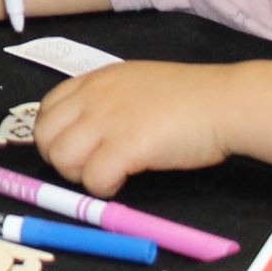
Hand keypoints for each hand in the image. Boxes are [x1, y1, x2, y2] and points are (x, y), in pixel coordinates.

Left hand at [35, 60, 234, 196]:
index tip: (75, 150)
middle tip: (88, 169)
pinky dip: (102, 189)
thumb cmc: (192, 97)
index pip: (47, 109)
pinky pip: (93, 179)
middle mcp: (94, 97)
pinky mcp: (126, 146)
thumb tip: (87, 130)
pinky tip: (122, 184)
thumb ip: (109, 101)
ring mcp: (107, 120)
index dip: (55, 135)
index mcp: (96, 80)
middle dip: (60, 159)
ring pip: (61, 159)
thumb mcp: (138, 85)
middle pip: (46, 136)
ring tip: (106, 176)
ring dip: (79, 176)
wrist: (226, 102)